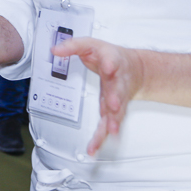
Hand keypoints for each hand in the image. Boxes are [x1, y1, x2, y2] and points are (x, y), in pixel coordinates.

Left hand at [51, 36, 144, 155]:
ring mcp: (118, 97)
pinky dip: (103, 136)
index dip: (110, 65)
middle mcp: (117, 81)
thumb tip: (55, 50)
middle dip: (116, 98)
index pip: (111, 61)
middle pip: (118, 90)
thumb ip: (72, 46)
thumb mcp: (90, 44)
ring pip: (116, 111)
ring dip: (114, 121)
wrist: (135, 68)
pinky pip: (109, 124)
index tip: (109, 67)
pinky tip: (96, 145)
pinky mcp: (114, 110)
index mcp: (112, 62)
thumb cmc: (110, 56)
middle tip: (114, 105)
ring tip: (112, 131)